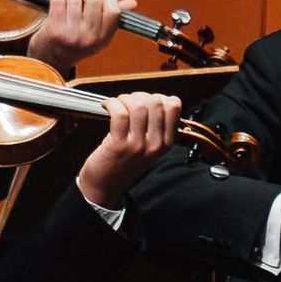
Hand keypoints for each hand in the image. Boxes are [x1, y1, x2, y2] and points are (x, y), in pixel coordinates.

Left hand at [29, 0, 122, 76]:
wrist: (49, 61)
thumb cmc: (73, 42)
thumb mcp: (96, 34)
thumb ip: (112, 17)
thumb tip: (132, 3)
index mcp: (104, 38)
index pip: (113, 11)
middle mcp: (89, 37)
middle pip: (94, 0)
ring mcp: (71, 34)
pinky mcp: (55, 28)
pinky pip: (58, 0)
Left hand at [74, 90, 181, 206]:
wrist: (106, 185)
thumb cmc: (125, 162)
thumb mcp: (150, 148)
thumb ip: (156, 127)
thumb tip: (156, 99)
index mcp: (166, 142)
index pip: (174, 107)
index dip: (158, 97)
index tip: (146, 100)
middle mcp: (155, 144)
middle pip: (155, 103)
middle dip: (139, 96)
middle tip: (127, 102)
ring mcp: (138, 145)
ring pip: (138, 106)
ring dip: (124, 98)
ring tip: (117, 104)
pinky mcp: (119, 145)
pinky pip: (119, 113)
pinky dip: (112, 103)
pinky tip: (107, 106)